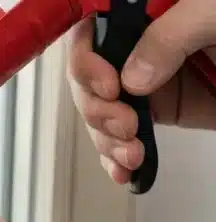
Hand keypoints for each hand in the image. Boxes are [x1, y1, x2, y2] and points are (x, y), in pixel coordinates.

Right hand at [66, 0, 215, 183]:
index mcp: (152, 9)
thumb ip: (172, 34)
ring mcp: (155, 77)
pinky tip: (124, 168)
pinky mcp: (168, 108)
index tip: (107, 85)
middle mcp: (145, 41)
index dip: (87, 59)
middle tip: (124, 126)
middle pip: (91, 76)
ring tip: (129, 154)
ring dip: (106, 138)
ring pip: (102, 110)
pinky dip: (120, 155)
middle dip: (97, 108)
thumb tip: (132, 78)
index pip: (93, 28)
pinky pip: (128, 132)